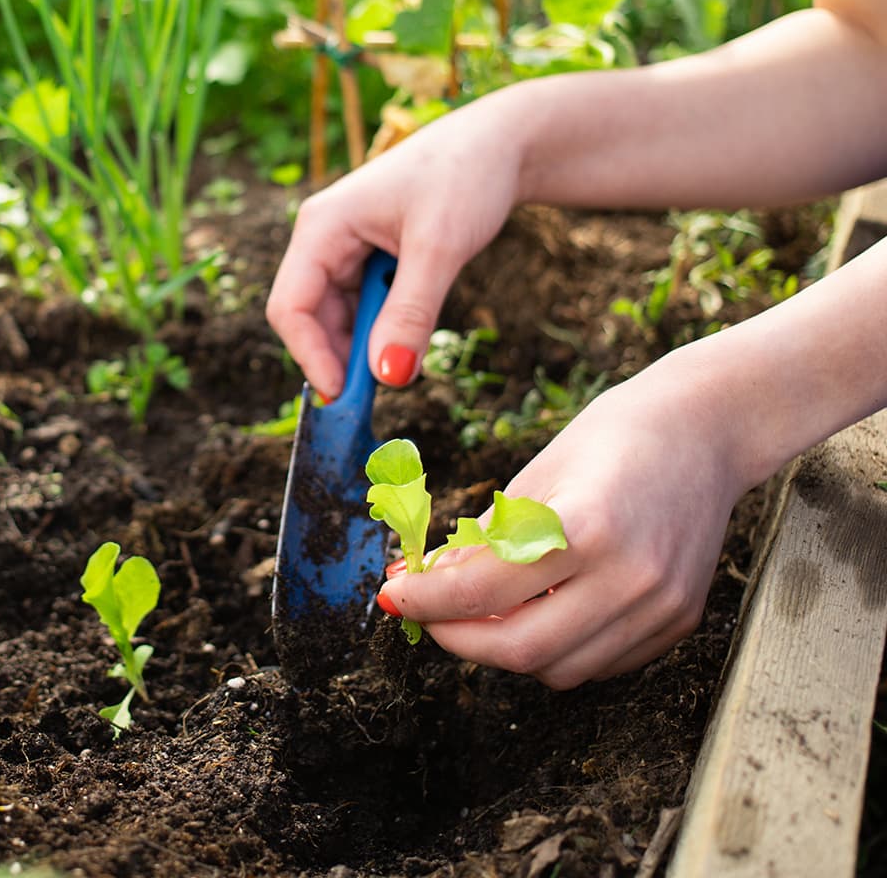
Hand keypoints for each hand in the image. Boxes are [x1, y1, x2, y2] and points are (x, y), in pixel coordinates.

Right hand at [266, 100, 521, 400]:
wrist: (501, 143)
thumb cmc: (466, 176)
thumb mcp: (439, 248)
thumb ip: (410, 314)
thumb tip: (388, 378)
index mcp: (322, 226)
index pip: (291, 306)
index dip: (311, 356)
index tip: (345, 396)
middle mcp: (325, 238)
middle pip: (310, 317)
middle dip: (339, 357)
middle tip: (380, 393)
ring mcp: (346, 248)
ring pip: (338, 316)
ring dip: (365, 345)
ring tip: (402, 362)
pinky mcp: (371, 257)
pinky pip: (364, 307)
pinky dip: (383, 329)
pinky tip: (410, 337)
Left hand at [377, 364, 749, 688]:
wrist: (705, 429)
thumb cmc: (611, 437)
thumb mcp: (535, 476)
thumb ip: (486, 541)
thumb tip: (430, 584)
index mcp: (586, 526)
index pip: (484, 590)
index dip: (427, 600)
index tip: (394, 595)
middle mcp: (630, 577)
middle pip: (521, 649)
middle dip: (457, 638)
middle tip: (428, 614)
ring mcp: (660, 607)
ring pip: (560, 669)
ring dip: (504, 649)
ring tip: (478, 612)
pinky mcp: (678, 622)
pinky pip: (599, 663)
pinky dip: (555, 650)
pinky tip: (536, 612)